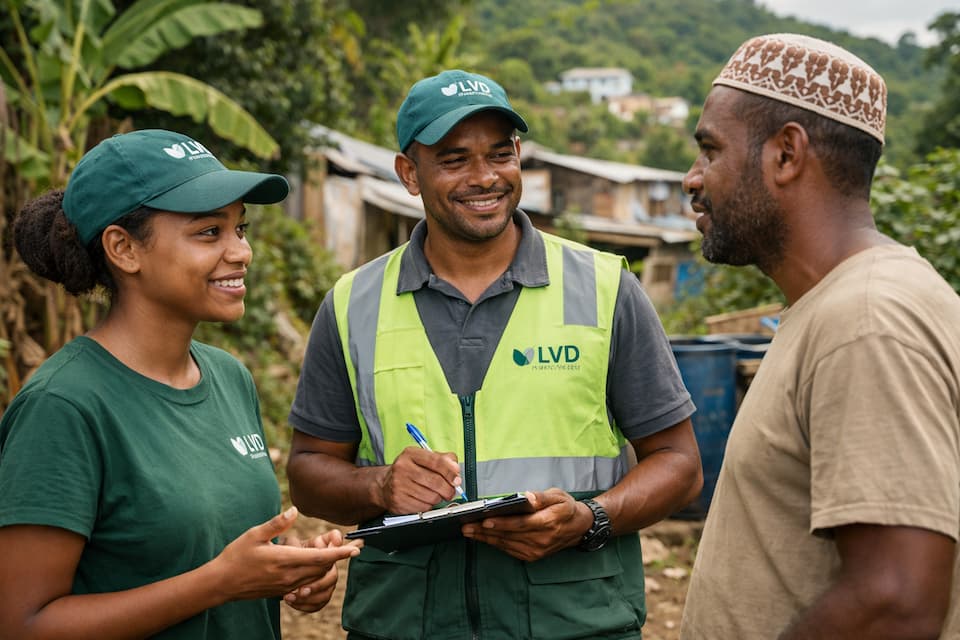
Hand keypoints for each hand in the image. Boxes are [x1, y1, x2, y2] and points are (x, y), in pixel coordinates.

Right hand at [211, 507, 361, 601]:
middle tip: (350, 545)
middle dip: (338, 557)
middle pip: (323, 567)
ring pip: (316, 577)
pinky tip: (316, 564)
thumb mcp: (254, 534)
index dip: (340, 553)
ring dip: (328, 565)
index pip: (320, 557)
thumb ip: (277, 523)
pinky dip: (316, 574)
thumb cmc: (236, 556)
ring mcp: (286, 586)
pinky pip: (306, 584)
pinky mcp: (282, 592)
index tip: (355, 549)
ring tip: (334, 551)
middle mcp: (289, 575)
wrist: (221, 583)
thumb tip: (294, 510)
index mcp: (285, 560)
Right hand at [378, 446, 463, 513]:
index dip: (450, 472)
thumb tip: (456, 468)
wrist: (384, 485)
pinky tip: (425, 499)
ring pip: (432, 496)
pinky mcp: (398, 501)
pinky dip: (429, 505)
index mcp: (410, 454)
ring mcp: (399, 485)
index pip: (436, 462)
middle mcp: (402, 468)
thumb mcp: (423, 458)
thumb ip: (443, 459)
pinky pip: (424, 507)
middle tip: (451, 491)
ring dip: (439, 498)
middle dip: (448, 489)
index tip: (457, 479)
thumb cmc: (409, 471)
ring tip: (435, 494)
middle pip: (436, 481)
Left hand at [461, 489, 591, 561]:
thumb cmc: (565, 507)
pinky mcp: (533, 556)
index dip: (502, 523)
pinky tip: (483, 538)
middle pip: (509, 535)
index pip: (521, 524)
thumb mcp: (558, 495)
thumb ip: (542, 496)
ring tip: (468, 531)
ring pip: (507, 544)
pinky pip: (510, 550)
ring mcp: (537, 550)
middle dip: (485, 531)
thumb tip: (527, 496)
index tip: (484, 520)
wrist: (578, 527)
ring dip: (486, 539)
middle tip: (466, 526)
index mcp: (549, 521)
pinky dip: (495, 544)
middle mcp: (542, 539)